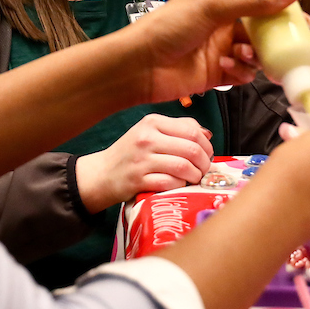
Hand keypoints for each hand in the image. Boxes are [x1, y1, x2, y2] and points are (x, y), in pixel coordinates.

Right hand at [75, 115, 213, 212]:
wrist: (102, 174)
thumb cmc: (131, 153)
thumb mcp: (150, 132)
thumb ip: (178, 129)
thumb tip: (207, 135)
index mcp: (152, 122)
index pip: (192, 130)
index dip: (206, 145)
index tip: (207, 155)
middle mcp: (147, 138)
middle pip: (191, 149)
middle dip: (204, 163)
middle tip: (203, 170)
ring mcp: (142, 160)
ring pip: (183, 167)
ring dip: (194, 176)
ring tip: (193, 178)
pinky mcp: (138, 180)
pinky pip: (170, 183)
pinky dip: (179, 186)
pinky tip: (178, 185)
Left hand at [122, 0, 309, 104]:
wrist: (139, 64)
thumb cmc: (170, 27)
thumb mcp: (213, 8)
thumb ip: (255, 3)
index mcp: (222, 6)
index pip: (261, 7)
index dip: (283, 13)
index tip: (305, 22)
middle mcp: (224, 29)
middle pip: (262, 35)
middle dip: (277, 42)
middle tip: (295, 49)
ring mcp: (221, 53)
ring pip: (255, 58)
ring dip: (256, 58)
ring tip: (246, 57)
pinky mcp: (216, 77)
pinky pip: (241, 76)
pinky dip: (241, 73)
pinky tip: (229, 68)